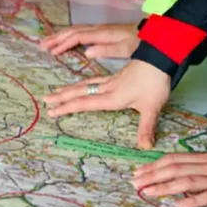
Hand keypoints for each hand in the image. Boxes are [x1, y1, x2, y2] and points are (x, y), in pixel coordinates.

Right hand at [40, 23, 138, 58]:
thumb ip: (108, 49)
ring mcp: (98, 29)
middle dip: (56, 38)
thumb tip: (87, 52)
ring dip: (59, 36)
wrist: (153, 32)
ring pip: (74, 30)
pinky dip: (67, 36)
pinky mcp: (100, 32)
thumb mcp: (127, 48)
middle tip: (41, 46)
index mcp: (102, 33)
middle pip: (72, 31)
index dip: (64, 43)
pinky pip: (79, 32)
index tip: (53, 52)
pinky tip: (63, 41)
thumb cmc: (141, 42)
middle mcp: (97, 29)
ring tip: (46, 43)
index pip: (77, 36)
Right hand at [44, 60, 170, 148]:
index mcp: (112, 97)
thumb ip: (146, 128)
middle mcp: (107, 89)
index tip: (53, 111)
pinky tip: (81, 84)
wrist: (160, 59)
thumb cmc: (155, 83)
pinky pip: (92, 80)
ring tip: (56, 92)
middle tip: (46, 100)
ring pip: (84, 85)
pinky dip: (81, 84)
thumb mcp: (152, 108)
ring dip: (69, 89)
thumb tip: (145, 147)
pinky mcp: (115, 77)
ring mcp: (110, 81)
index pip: (84, 103)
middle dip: (62, 97)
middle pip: (80, 93)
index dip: (67, 108)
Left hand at [131, 150, 206, 206]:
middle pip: (175, 169)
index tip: (138, 172)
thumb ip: (196, 163)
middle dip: (153, 175)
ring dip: (166, 187)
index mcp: (203, 157)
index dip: (154, 165)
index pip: (173, 159)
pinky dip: (193, 200)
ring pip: (187, 182)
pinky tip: (178, 205)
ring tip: (148, 192)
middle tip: (135, 182)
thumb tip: (172, 167)